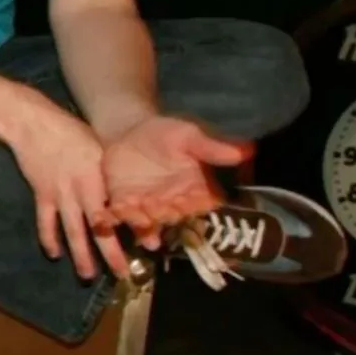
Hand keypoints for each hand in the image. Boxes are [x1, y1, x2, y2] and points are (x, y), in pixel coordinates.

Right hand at [7, 89, 130, 280]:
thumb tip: (126, 192)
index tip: (149, 243)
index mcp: (99, 174)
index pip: (120, 206)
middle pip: (99, 226)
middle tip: (122, 273)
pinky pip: (46, 223)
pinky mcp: (42, 195)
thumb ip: (109, 170)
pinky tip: (54, 254)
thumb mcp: (97, 146)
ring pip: (72, 231)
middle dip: (111, 252)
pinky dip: (49, 239)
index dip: (135, 225)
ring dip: (81, 255)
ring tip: (88, 275)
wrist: (34, 123)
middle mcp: (82, 188)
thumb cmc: (70, 131)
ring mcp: (60, 194)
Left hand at [100, 115, 252, 248]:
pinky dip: (114, 221)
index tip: (193, 201)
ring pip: (150, 223)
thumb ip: (211, 147)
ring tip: (140, 221)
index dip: (199, 206)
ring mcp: (149, 210)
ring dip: (144, 225)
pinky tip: (108, 217)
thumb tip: (247, 150)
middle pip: (175, 218)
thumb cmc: (164, 132)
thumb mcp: (188, 136)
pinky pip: (121, 219)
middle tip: (162, 208)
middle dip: (169, 216)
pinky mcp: (123, 207)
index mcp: (196, 191)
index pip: (204, 206)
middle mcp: (175, 206)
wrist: (128, 130)